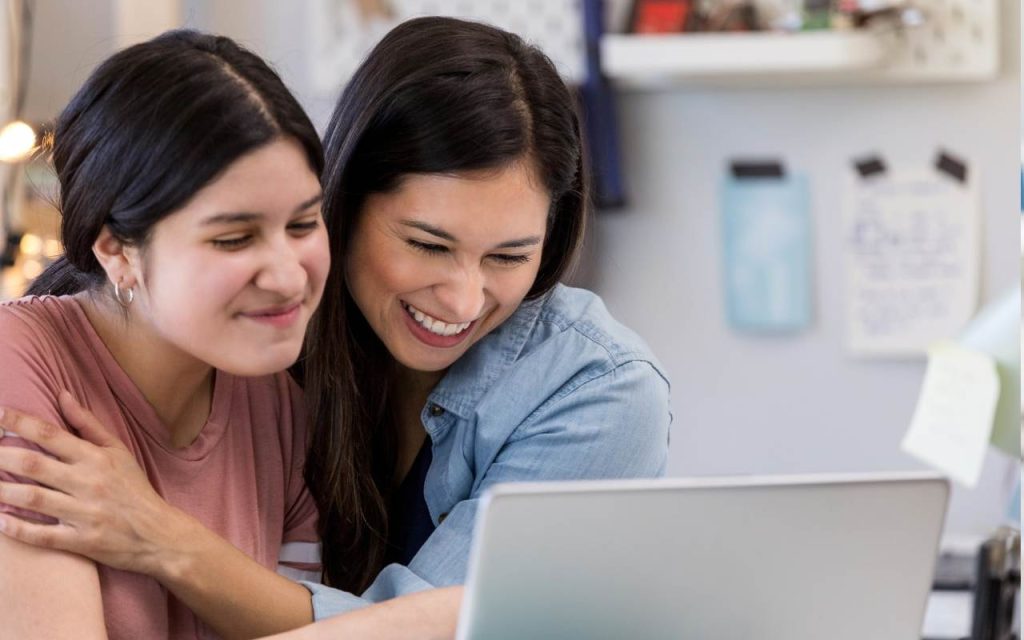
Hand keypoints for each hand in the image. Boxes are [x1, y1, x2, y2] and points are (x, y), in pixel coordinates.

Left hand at [0, 391, 194, 576]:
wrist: (159, 534)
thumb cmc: (135, 489)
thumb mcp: (118, 451)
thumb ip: (87, 424)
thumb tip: (62, 395)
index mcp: (96, 458)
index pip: (51, 434)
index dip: (19, 423)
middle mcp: (88, 483)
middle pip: (34, 465)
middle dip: (1, 456)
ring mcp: (84, 513)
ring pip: (32, 498)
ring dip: (1, 492)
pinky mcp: (81, 542)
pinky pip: (42, 535)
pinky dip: (17, 529)